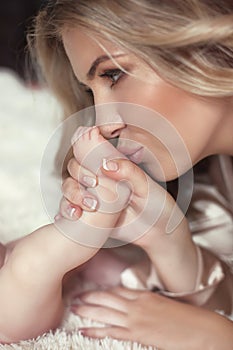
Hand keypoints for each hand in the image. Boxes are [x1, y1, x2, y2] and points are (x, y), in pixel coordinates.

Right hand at [60, 154, 182, 246]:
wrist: (156, 232)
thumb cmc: (156, 204)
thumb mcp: (146, 186)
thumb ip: (129, 172)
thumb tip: (106, 164)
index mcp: (112, 164)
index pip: (91, 147)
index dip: (83, 143)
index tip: (85, 146)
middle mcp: (99, 177)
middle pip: (75, 166)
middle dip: (78, 173)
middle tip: (93, 184)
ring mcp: (91, 194)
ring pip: (69, 186)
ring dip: (71, 193)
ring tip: (85, 207)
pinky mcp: (87, 212)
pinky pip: (69, 208)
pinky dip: (65, 210)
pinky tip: (71, 215)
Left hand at [72, 287, 232, 349]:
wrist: (198, 328)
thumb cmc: (184, 317)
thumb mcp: (163, 304)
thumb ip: (147, 303)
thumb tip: (136, 304)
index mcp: (144, 295)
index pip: (117, 290)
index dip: (101, 290)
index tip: (90, 290)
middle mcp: (137, 304)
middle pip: (107, 298)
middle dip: (89, 297)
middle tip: (74, 297)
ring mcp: (136, 318)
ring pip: (105, 312)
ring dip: (88, 310)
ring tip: (74, 308)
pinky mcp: (137, 333)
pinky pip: (111, 331)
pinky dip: (96, 330)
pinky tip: (85, 329)